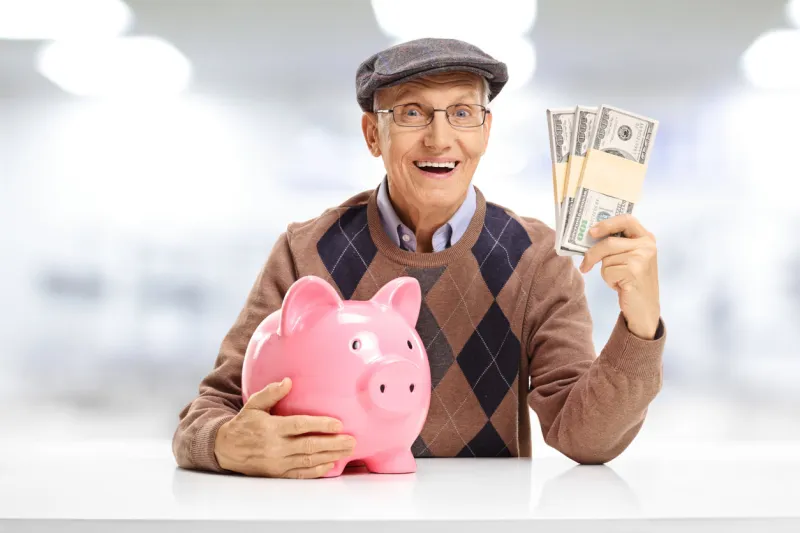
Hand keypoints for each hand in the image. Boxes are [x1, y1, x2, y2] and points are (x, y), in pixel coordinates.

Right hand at [214, 378, 355, 477]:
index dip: (320, 425)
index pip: (300, 426)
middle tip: (351, 441)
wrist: (225, 449)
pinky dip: (316, 471)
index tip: (338, 424)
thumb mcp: (253, 405)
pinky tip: (330, 465)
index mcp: (271, 428)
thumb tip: (288, 382)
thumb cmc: (242, 424)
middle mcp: (276, 447)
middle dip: (333, 444)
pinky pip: (300, 473)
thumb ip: (271, 393)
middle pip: (309, 445)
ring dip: (330, 456)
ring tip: (347, 452)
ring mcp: (278, 462)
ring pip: (308, 460)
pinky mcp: (278, 473)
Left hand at [578, 214, 660, 339]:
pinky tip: (621, 285)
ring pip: (606, 258)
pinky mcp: (635, 272)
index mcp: (646, 238)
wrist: (645, 307)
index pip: (626, 220)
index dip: (606, 224)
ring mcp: (642, 258)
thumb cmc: (632, 280)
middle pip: (609, 242)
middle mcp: (647, 245)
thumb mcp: (628, 258)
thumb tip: (588, 237)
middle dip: (592, 254)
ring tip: (617, 278)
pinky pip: (608, 271)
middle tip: (584, 265)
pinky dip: (609, 280)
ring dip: (605, 271)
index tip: (591, 232)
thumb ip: (616, 245)